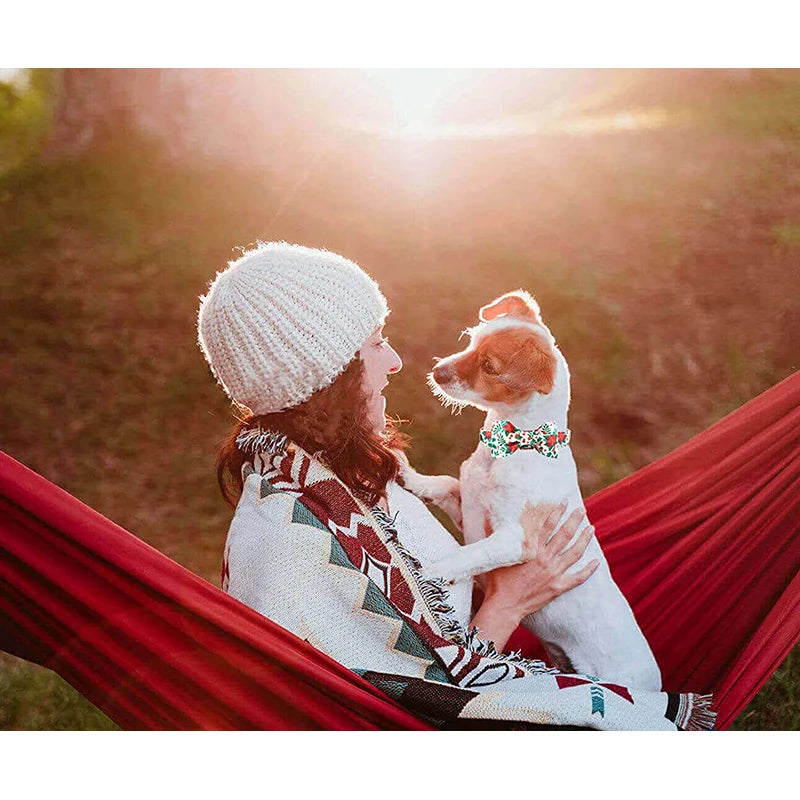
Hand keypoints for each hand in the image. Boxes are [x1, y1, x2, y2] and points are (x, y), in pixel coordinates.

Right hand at [469, 502, 598, 650]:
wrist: (505, 605)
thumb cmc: (497, 580)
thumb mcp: (495, 553)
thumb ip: (493, 532)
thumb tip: (486, 513)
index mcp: (531, 548)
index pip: (547, 525)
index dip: (557, 512)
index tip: (565, 502)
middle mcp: (545, 558)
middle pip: (564, 534)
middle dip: (574, 520)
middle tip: (582, 510)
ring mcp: (553, 573)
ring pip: (574, 552)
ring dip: (584, 539)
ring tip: (591, 529)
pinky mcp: (558, 587)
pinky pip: (578, 578)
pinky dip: (589, 570)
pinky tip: (597, 561)